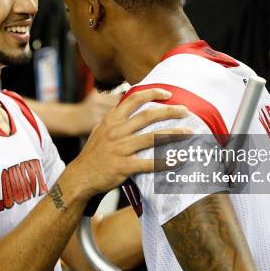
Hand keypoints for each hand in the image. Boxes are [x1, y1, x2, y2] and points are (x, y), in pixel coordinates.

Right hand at [71, 88, 191, 197]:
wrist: (80, 177)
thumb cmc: (94, 154)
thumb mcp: (100, 130)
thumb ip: (116, 119)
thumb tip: (131, 106)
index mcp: (111, 120)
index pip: (133, 99)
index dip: (152, 93)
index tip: (168, 93)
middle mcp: (116, 131)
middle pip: (148, 116)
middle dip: (169, 111)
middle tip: (186, 111)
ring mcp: (120, 148)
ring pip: (152, 138)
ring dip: (174, 134)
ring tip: (189, 132)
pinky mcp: (123, 166)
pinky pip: (150, 163)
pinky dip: (166, 161)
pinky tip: (179, 160)